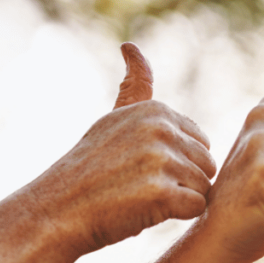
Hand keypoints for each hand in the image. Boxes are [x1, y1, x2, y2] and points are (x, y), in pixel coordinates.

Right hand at [23, 42, 215, 253]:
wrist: (56, 211)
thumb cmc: (90, 170)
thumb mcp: (114, 120)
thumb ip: (135, 89)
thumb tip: (131, 47)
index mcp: (156, 111)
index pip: (200, 143)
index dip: (177, 161)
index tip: (141, 165)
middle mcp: (160, 129)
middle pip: (207, 164)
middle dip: (182, 180)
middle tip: (140, 185)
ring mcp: (161, 159)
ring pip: (204, 186)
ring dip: (178, 199)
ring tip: (140, 197)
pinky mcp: (162, 192)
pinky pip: (197, 207)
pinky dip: (176, 215)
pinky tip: (145, 210)